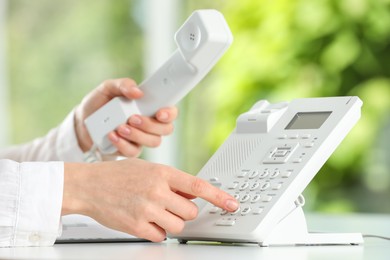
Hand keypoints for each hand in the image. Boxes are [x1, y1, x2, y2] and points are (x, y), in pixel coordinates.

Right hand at [62, 158, 238, 241]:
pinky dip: (156, 231)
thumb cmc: (117, 175)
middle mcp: (157, 190)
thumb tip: (192, 195)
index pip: (198, 186)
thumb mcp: (147, 168)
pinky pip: (160, 236)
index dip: (218, 196)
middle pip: (191, 212)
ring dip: (171, 222)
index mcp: (162, 173)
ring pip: (178, 226)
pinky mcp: (137, 226)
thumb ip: (171, 181)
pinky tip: (144, 219)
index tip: (231, 204)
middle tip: (171, 206)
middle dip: (185, 212)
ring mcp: (147, 209)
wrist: (89, 185)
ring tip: (155, 212)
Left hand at [74, 78, 177, 156]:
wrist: (82, 123)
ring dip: (138, 135)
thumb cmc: (99, 104)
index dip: (170, 113)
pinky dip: (123, 144)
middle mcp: (150, 124)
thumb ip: (123, 85)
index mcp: (150, 107)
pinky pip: (134, 152)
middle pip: (166, 129)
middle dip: (151, 125)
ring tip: (120, 127)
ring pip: (153, 141)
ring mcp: (142, 139)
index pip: (170, 111)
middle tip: (132, 118)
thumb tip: (138, 91)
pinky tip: (112, 135)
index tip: (160, 113)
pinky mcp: (130, 150)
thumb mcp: (108, 88)